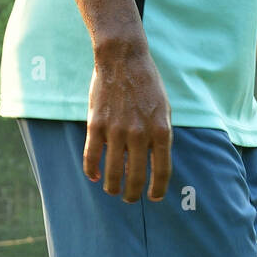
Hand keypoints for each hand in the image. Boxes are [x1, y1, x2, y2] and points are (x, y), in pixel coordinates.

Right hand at [83, 41, 171, 202]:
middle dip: (133, 194)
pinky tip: (94, 176)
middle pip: (136, 178)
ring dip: (113, 187)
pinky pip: (92, 156)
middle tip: (130, 199)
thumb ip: (160, 138)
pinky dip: (91, 170)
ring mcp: (117, 130)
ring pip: (113, 172)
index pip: (161, 172)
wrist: (122, 58)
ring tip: (113, 190)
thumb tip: (152, 164)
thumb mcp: (164, 111)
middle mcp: (140, 134)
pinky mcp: (96, 124)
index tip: (154, 198)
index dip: (158, 190)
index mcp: (161, 132)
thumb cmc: (147, 85)